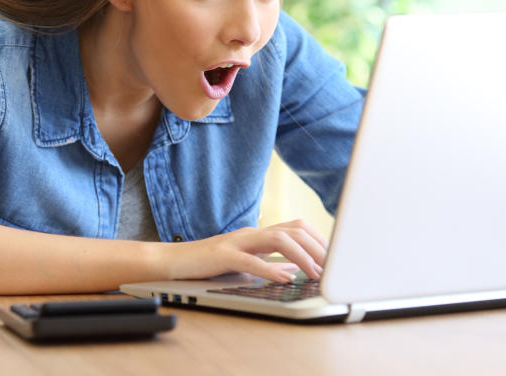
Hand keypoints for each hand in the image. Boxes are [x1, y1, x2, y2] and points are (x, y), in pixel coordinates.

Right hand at [161, 219, 327, 283]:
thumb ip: (269, 261)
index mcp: (258, 234)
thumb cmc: (208, 263)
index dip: (319, 240)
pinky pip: (250, 260)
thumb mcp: (245, 260)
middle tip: (332, 267)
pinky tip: (284, 278)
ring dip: (301, 256)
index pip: (297, 226)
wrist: (172, 261)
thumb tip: (294, 267)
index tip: (334, 258)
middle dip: (317, 247)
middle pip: (293, 230)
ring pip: (277, 239)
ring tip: (315, 273)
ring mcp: (237, 242)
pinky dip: (270, 269)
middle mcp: (251, 233)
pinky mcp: (222, 255)